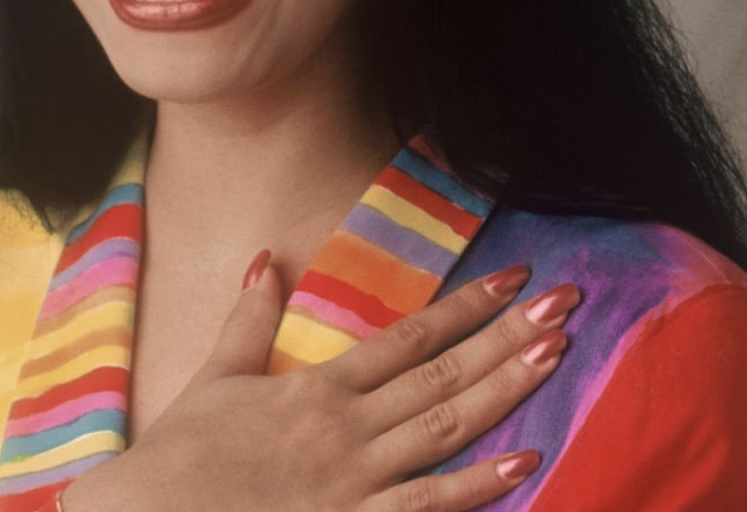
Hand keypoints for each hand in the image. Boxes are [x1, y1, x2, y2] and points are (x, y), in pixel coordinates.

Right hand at [64, 256, 577, 511]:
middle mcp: (346, 426)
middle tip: (565, 302)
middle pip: (444, 373)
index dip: (467, 306)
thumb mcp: (215, 377)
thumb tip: (269, 258)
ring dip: (505, 391)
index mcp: (317, 387)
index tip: (515, 279)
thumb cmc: (180, 456)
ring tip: (555, 356)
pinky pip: (425, 505)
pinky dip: (477, 485)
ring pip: (446, 429)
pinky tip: (524, 462)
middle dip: (508, 336)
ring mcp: (354, 479)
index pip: (410, 336)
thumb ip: (251, 319)